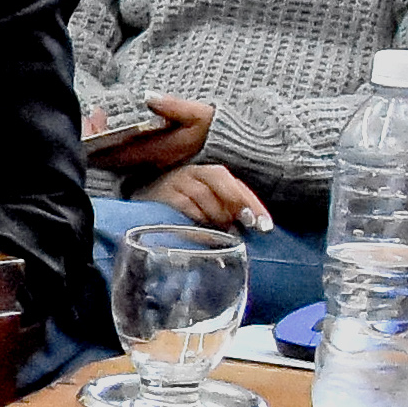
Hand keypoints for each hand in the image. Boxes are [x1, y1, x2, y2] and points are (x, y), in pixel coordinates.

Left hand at [89, 92, 211, 173]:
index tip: (91, 119)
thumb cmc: (214, 131)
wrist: (227, 150)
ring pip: (113, 155)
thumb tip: (150, 97)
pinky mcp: (150, 159)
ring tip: (92, 118)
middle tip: (86, 117)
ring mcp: (148, 162)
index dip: (100, 139)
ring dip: (99, 139)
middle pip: (110, 155)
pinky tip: (105, 126)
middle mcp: (148, 161)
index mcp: (156, 151)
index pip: (118, 150)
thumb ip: (174, 107)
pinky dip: (109, 141)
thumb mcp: (199, 115)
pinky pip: (121, 153)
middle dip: (94, 138)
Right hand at [150, 158, 272, 233]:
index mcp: (210, 175)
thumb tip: (253, 229)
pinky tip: (204, 233)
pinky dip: (196, 219)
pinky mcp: (161, 195)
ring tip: (223, 231)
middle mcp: (193, 173)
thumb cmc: (181, 210)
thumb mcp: (208, 207)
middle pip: (219, 178)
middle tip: (248, 223)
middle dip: (237, 202)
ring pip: (202, 192)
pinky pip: (182, 205)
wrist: (142, 205)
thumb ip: (229, 212)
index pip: (237, 184)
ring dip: (216, 214)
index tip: (265, 225)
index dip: (252, 203)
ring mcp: (175, 182)